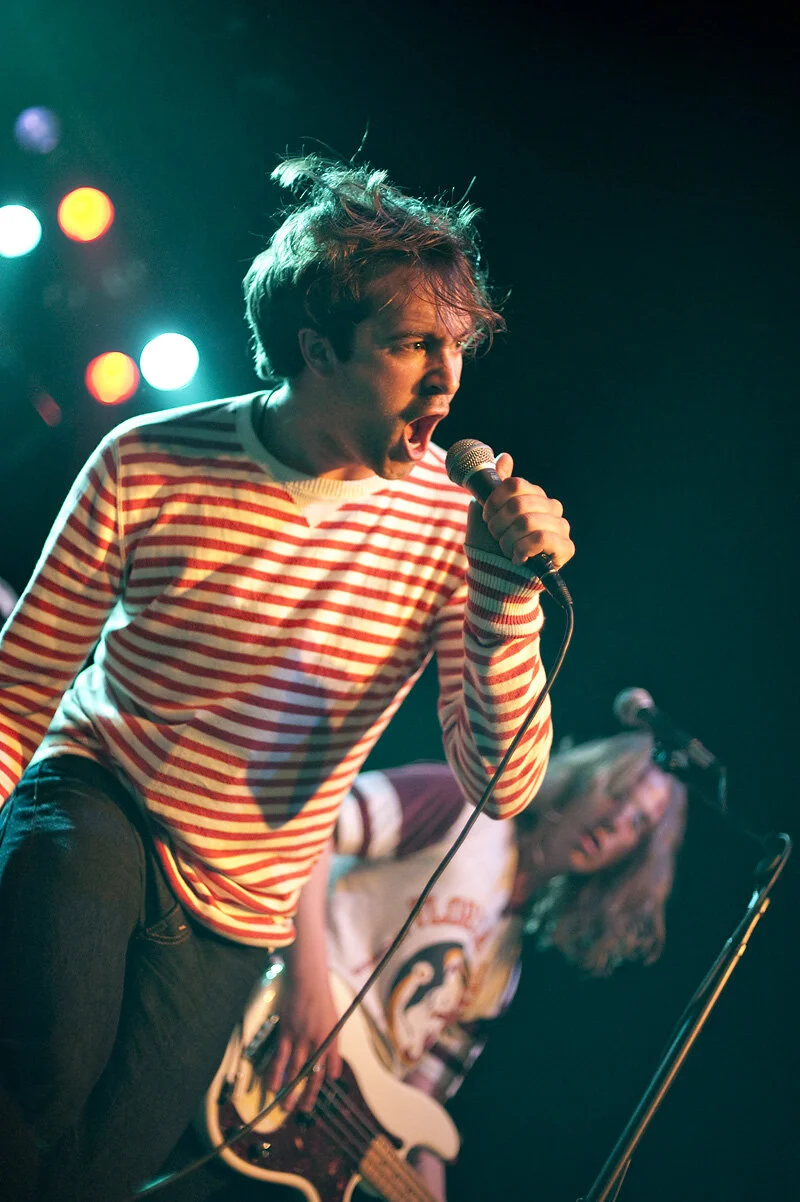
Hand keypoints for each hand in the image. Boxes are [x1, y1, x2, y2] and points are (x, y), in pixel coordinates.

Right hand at [265, 963, 341, 1112]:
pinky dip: (276, 1073)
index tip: (323, 1087)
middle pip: (312, 1074)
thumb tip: (330, 1060)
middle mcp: (317, 1041)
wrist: (308, 979)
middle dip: (308, 1095)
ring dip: (290, 1090)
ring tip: (286, 1106)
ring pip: (295, 1070)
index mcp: (332, 1038)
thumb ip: (332, 1040)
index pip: (331, 1065)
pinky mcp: (286, 1033)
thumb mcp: (334, 1019)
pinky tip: (272, 1085)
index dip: (327, 1078)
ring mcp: (301, 1038)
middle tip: (303, 1110)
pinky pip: (280, 1058)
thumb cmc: (322, 997)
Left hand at [464, 452, 573, 570]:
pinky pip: (541, 538)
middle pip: (519, 503)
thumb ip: (495, 484)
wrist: (497, 578)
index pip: (515, 484)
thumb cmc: (491, 545)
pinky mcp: (566, 548)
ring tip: (507, 550)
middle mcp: (551, 507)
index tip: (487, 516)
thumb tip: (505, 456)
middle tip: (496, 537)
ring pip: (528, 521)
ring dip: (508, 540)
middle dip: (499, 524)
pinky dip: (522, 549)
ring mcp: (561, 527)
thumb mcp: (485, 512)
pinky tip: (518, 559)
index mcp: (534, 495)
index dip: (495, 501)